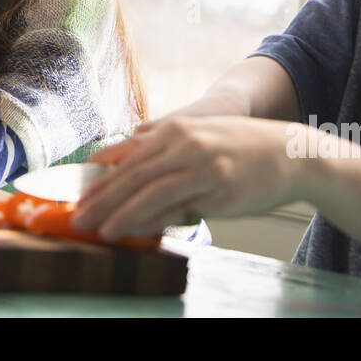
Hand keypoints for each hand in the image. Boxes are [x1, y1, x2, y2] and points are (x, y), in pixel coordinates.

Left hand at [70, 116, 312, 239]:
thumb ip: (162, 153)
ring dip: (119, 212)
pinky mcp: (217, 186)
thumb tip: (126, 168)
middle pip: (129, 172)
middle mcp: (182, 142)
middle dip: (99, 198)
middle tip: (74, 218)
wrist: (288, 153)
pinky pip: (176, 204)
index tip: (71, 195)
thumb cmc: (238, 151)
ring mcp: (200, 164)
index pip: (123, 154)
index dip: (95, 176)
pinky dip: (151, 218)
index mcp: (173, 130)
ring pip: (148, 189)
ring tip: (97, 230)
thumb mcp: (196, 141)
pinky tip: (134, 230)